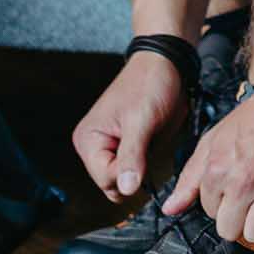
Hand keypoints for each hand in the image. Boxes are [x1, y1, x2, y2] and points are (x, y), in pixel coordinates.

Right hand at [71, 47, 185, 205]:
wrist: (165, 64)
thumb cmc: (150, 84)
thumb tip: (126, 189)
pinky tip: (151, 143)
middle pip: (112, 184)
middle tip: (148, 145)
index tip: (145, 152)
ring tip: (149, 141)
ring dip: (141, 169)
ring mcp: (109, 148)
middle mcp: (93, 147)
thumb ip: (132, 156)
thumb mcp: (141, 121)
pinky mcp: (125, 148)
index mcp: (88, 140)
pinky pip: (133, 170)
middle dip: (134, 174)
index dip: (129, 174)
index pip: (105, 179)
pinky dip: (145, 165)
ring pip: (124, 180)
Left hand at [164, 81, 253, 248]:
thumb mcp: (216, 137)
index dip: (221, 201)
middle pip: (230, 231)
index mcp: (217, 170)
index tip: (234, 189)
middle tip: (251, 201)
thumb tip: (171, 208)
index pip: (208, 211)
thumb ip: (191, 175)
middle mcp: (242, 183)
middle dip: (238, 219)